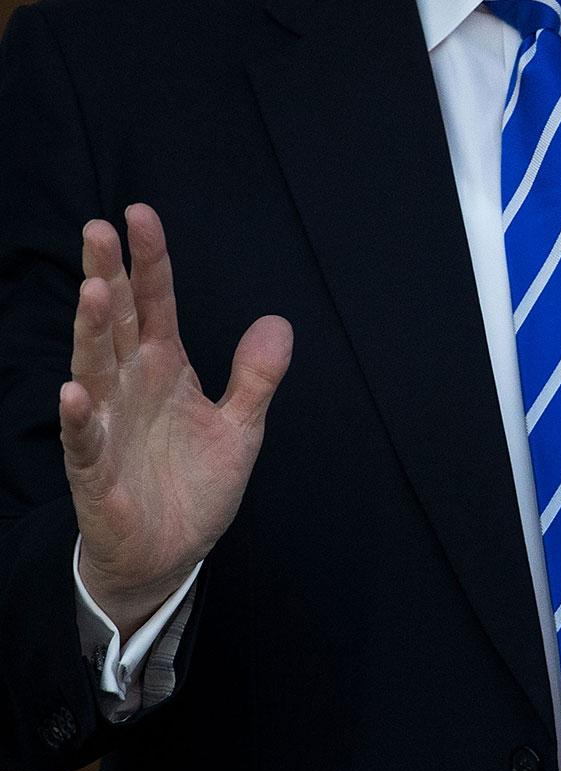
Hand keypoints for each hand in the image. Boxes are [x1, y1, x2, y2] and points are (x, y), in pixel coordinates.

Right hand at [60, 204, 292, 636]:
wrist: (169, 556)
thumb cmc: (194, 486)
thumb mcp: (241, 426)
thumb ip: (256, 375)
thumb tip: (277, 321)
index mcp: (164, 369)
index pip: (154, 304)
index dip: (150, 261)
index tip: (139, 214)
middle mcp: (129, 388)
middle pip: (116, 322)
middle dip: (108, 276)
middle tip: (98, 229)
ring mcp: (108, 427)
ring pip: (93, 370)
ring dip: (91, 333)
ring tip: (95, 291)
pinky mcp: (96, 474)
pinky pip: (82, 442)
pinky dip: (77, 418)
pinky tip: (73, 393)